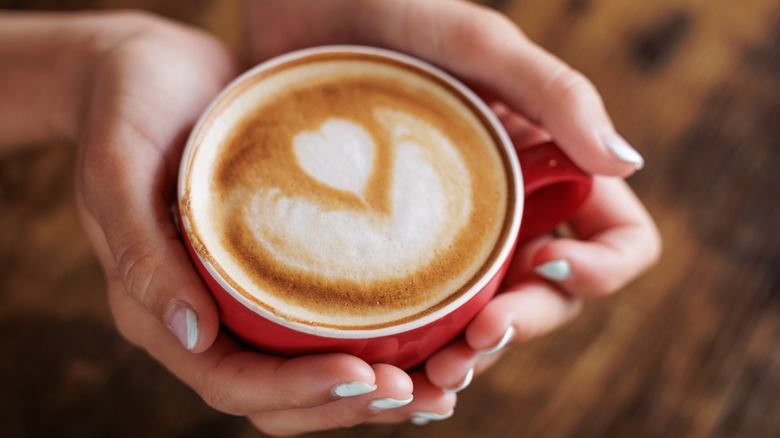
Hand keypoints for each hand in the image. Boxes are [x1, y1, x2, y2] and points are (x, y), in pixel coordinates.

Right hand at [69, 11, 438, 436]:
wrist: (150, 68)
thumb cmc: (124, 108)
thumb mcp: (116, 168)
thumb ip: (141, 253)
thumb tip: (194, 335)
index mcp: (162, 310)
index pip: (230, 382)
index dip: (297, 391)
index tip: (363, 374)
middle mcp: (207, 315)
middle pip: (279, 395)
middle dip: (347, 403)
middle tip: (416, 391)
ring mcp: (245, 294)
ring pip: (309, 368)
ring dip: (370, 389)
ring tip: (435, 385)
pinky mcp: (279, 266)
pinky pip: (326, 319)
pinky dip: (374, 339)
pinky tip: (425, 334)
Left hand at [244, 0, 659, 423]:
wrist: (304, 12)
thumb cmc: (394, 11)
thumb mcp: (477, 43)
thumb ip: (557, 94)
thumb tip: (627, 162)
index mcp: (549, 169)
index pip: (616, 239)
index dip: (599, 269)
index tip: (544, 266)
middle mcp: (508, 211)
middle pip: (548, 297)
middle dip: (520, 329)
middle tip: (471, 346)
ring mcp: (449, 236)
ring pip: (483, 318)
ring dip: (469, 357)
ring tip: (431, 378)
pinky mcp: (391, 249)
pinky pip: (418, 313)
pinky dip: (415, 349)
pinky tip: (389, 366)